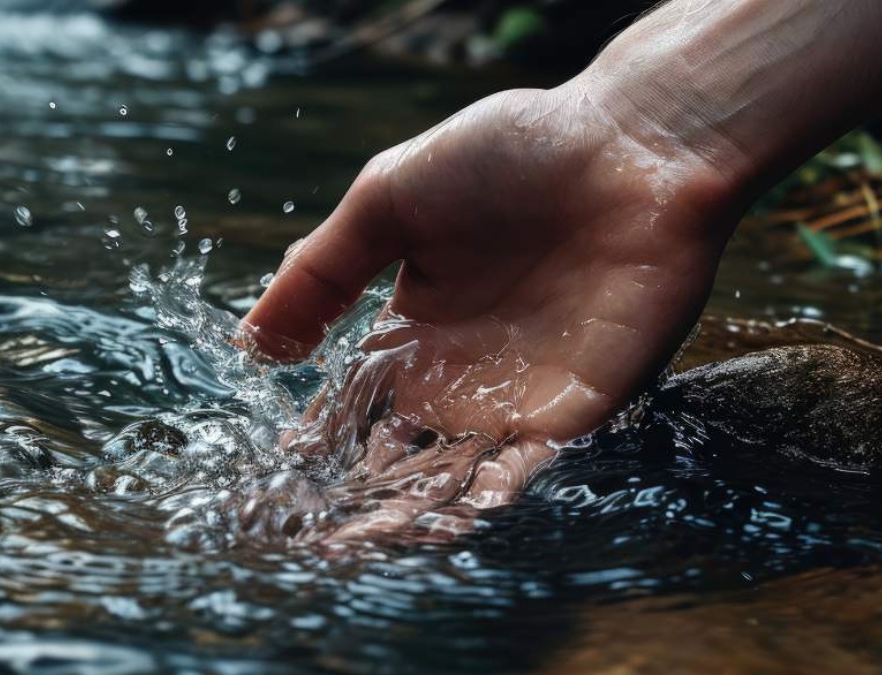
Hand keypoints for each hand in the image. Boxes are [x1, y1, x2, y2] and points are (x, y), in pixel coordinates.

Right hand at [243, 82, 739, 540]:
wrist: (630, 151)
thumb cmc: (511, 157)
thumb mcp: (387, 199)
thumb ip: (320, 271)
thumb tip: (250, 345)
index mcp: (415, 325)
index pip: (355, 402)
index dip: (316, 443)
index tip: (273, 481)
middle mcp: (462, 371)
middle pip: (398, 454)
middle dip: (354, 498)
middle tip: (306, 536)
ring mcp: (518, 394)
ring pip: (454, 474)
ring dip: (408, 512)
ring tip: (354, 545)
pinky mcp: (575, 409)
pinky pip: (525, 470)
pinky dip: (486, 499)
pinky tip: (446, 521)